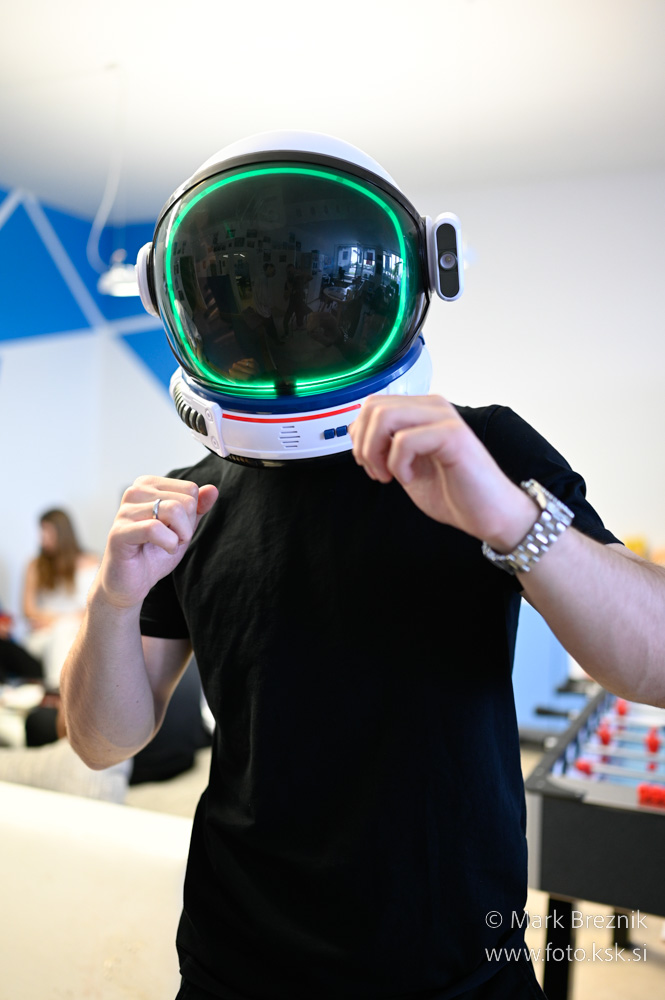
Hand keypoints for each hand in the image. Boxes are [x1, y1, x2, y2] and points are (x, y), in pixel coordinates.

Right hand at [97, 476, 217, 610]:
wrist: (132, 583)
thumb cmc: (154, 554)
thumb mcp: (183, 528)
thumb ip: (198, 508)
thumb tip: (213, 489)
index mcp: (148, 485)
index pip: (191, 490)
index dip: (191, 516)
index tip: (174, 529)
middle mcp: (134, 491)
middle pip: (185, 500)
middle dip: (186, 527)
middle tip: (169, 541)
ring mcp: (124, 510)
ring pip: (174, 510)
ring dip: (179, 536)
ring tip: (166, 546)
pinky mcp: (118, 532)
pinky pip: (155, 529)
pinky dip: (169, 544)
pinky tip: (163, 550)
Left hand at [349, 395, 536, 550]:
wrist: (489, 514)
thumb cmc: (453, 492)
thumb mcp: (406, 464)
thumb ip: (384, 445)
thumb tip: (355, 432)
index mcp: (421, 411)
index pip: (372, 404)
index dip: (360, 436)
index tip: (372, 464)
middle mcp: (432, 407)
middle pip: (373, 407)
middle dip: (364, 444)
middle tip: (378, 472)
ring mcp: (443, 418)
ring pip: (384, 417)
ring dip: (376, 452)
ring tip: (389, 475)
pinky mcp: (452, 435)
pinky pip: (404, 440)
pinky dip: (397, 464)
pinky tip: (409, 478)